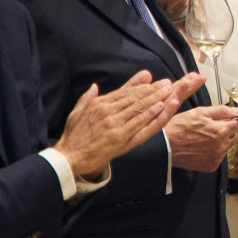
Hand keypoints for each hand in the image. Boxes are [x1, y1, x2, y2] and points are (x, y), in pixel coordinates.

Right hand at [56, 70, 185, 180]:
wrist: (68, 156)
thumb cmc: (73, 137)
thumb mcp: (77, 112)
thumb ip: (87, 98)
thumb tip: (94, 86)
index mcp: (99, 104)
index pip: (124, 92)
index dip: (140, 86)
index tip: (152, 81)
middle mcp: (107, 110)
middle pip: (135, 97)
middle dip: (152, 89)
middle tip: (166, 83)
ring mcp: (114, 123)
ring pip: (139, 107)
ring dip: (156, 98)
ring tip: (169, 91)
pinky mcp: (119, 136)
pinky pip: (138, 122)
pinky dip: (150, 113)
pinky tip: (161, 106)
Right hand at [168, 104, 237, 170]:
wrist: (165, 146)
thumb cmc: (180, 127)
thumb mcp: (200, 112)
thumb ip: (222, 111)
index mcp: (221, 131)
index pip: (236, 124)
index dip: (227, 120)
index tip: (218, 121)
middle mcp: (222, 147)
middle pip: (233, 136)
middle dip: (225, 131)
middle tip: (210, 128)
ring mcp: (216, 158)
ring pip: (226, 147)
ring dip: (220, 142)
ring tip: (204, 138)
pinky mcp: (211, 166)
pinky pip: (218, 157)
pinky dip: (214, 152)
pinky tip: (202, 147)